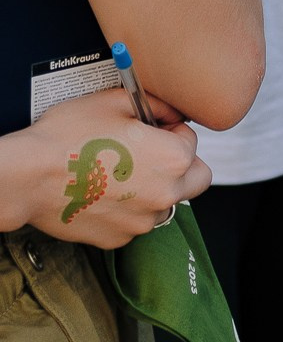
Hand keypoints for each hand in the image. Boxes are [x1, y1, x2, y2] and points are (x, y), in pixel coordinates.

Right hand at [22, 90, 207, 249]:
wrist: (27, 176)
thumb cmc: (68, 136)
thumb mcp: (116, 103)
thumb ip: (157, 105)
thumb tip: (172, 112)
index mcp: (174, 158)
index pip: (190, 140)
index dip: (169, 131)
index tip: (150, 131)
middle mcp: (166, 194)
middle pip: (196, 179)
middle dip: (181, 166)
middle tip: (152, 155)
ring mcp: (141, 221)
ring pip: (165, 204)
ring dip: (154, 191)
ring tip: (119, 175)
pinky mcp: (117, 239)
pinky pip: (135, 223)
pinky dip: (127, 211)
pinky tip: (102, 195)